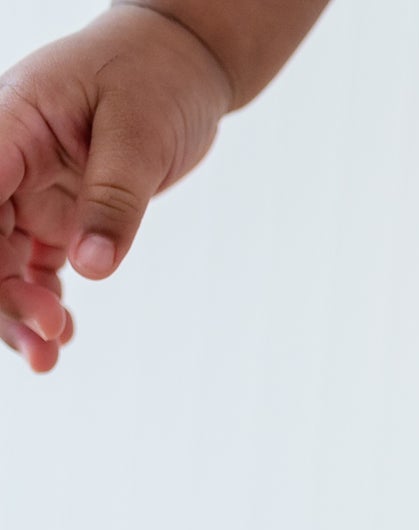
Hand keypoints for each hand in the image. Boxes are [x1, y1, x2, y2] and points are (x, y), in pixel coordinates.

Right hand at [1, 6, 232, 372]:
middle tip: (46, 337)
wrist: (183, 66)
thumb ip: (115, 201)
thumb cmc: (155, 78)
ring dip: (19, 312)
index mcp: (9, 128)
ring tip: (48, 359)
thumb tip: (92, 268)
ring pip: (5, 262)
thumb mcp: (139, 135)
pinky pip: (38, 265)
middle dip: (2, 296)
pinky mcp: (60, 212)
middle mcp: (8, 163)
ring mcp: (30, 190)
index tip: (1, 297)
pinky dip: (46, 301)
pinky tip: (62, 336)